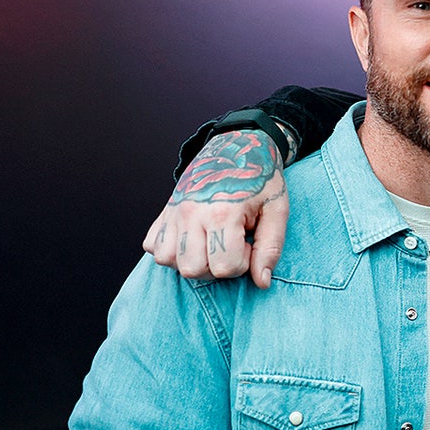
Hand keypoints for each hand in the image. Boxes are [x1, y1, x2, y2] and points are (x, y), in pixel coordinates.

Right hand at [143, 130, 288, 287]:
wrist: (237, 146)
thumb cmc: (261, 179)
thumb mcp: (277, 210)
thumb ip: (270, 248)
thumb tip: (261, 282)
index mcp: (222, 213)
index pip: (224, 267)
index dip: (242, 264)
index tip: (249, 244)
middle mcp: (191, 213)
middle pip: (193, 269)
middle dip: (216, 267)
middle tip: (231, 245)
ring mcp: (173, 212)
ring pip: (168, 261)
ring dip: (191, 261)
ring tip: (212, 243)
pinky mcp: (163, 212)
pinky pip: (153, 247)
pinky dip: (171, 250)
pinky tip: (193, 239)